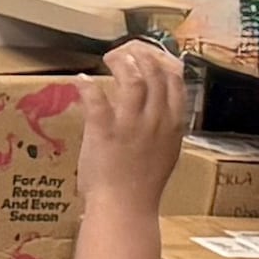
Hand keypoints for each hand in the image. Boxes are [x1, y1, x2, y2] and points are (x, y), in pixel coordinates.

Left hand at [71, 41, 189, 214]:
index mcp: (173, 124)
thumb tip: (162, 108)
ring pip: (133, 80)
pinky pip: (97, 100)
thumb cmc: (143, 184)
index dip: (163, 61)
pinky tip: (82, 79)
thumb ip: (166, 127)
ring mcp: (131, 125)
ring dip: (122, 63)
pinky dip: (88, 86)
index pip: (176, 81)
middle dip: (141, 55)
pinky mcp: (104, 132)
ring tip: (111, 57)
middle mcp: (156, 120)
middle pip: (155, 74)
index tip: (150, 55)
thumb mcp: (167, 152)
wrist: (126, 207)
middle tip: (126, 51)